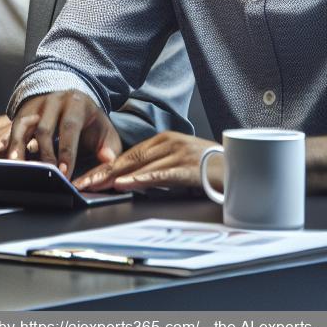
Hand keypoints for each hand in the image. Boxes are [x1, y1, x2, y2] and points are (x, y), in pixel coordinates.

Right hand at [7, 90, 121, 175]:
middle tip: (46, 175)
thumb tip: (108, 159)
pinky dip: (10, 143)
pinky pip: (13, 128)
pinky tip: (9, 158)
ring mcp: (35, 106)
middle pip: (44, 128)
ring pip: (23, 125)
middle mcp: (53, 101)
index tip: (65, 171)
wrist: (71, 97)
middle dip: (45, 154)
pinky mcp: (23, 112)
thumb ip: (110, 146)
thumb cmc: (89, 120)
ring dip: (19, 146)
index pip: (70, 127)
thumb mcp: (105, 129)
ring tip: (17, 165)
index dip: (66, 151)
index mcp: (76, 103)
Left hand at [73, 132, 218, 192]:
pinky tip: (126, 184)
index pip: (126, 156)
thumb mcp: (179, 167)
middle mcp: (167, 144)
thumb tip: (130, 182)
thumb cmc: (212, 171)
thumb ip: (158, 170)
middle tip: (81, 184)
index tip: (86, 179)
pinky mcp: (189, 168)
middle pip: (127, 159)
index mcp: (163, 141)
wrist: (246, 168)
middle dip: (101, 173)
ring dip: (114, 177)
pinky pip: (161, 174)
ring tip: (95, 185)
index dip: (104, 168)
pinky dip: (141, 179)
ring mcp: (178, 154)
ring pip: (139, 165)